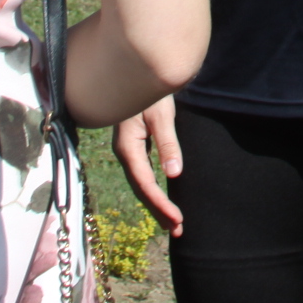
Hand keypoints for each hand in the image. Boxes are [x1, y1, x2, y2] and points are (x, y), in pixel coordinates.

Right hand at [112, 97, 184, 235]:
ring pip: (140, 184)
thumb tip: (173, 173)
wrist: (136, 72)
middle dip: (158, 211)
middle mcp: (124, 153)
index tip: (177, 219)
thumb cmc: (149, 90)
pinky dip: (153, 189)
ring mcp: (127, 150)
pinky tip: (161, 197)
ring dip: (156, 203)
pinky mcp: (133, 146)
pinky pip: (142, 174)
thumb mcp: (161, 115)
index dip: (161, 204)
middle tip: (178, 230)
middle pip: (141, 189)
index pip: (145, 184)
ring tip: (172, 222)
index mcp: (128, 148)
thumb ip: (167, 143)